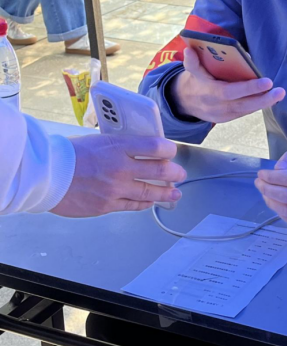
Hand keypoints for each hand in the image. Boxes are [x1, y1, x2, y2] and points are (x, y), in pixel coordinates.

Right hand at [51, 134, 185, 216]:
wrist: (47, 176)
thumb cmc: (68, 154)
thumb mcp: (98, 140)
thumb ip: (119, 145)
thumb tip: (139, 149)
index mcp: (118, 146)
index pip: (155, 146)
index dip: (168, 149)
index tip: (172, 151)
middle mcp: (120, 167)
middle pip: (158, 170)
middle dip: (173, 172)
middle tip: (180, 173)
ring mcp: (115, 188)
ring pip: (149, 191)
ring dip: (166, 192)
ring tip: (175, 193)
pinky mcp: (107, 205)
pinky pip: (132, 205)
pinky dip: (145, 204)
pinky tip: (151, 202)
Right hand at [169, 46, 285, 122]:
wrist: (185, 103)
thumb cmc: (195, 81)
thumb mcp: (191, 71)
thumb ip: (192, 62)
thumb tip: (190, 50)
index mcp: (209, 92)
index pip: (230, 92)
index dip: (249, 88)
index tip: (267, 81)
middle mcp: (217, 106)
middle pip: (243, 104)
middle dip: (263, 99)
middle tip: (280, 91)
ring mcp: (223, 115)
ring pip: (246, 110)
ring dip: (264, 102)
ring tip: (279, 93)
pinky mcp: (227, 118)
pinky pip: (245, 111)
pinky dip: (257, 105)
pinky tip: (270, 98)